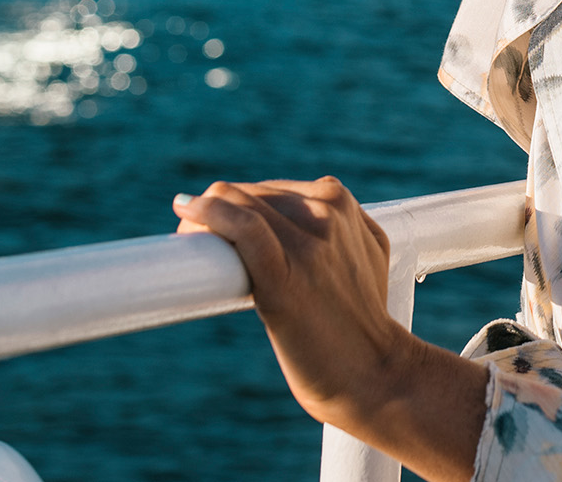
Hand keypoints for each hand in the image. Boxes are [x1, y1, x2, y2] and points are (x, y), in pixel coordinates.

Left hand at [173, 177, 408, 427]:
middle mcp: (329, 215)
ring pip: (242, 204)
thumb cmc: (363, 323)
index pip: (274, 189)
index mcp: (343, 206)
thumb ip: (340, 230)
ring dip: (204, 214)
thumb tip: (292, 219)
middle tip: (194, 237)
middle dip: (218, 208)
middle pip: (253, 194)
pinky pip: (245, 228)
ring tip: (188, 238)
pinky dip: (210, 214)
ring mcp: (310, 244)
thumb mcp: (367, 257)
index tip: (213, 224)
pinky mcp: (286, 276)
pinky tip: (187, 216)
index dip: (237, 203)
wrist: (374, 372)